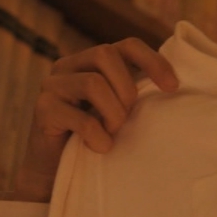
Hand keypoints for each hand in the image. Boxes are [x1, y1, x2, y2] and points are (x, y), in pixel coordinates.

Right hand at [13, 37, 179, 199]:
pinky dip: (97, 136)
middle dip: (126, 88)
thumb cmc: (93, 138)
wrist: (54, 170)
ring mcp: (52, 85)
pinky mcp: (42, 110)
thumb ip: (132, 92)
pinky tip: (100, 147)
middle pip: (106, 54)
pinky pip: (80, 117)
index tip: (173, 87)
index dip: (152, 61)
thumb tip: (173, 86)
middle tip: (127, 117)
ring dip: (112, 113)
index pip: (126, 45)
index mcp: (90, 61)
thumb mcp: (117, 110)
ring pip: (93, 83)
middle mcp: (68, 66)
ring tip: (112, 132)